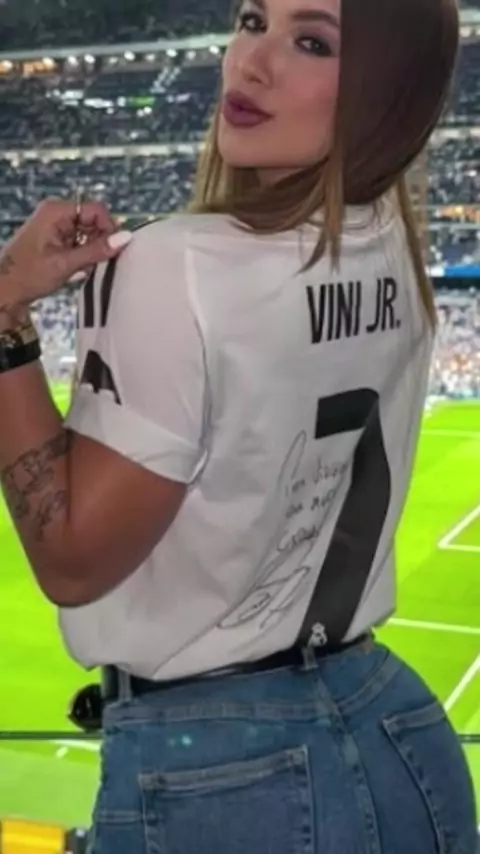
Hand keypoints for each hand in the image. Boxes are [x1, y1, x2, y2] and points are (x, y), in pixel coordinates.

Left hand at [0, 198, 132, 310]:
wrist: (4, 291)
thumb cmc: (28, 275)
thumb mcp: (65, 264)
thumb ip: (96, 250)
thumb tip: (126, 238)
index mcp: (56, 211)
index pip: (96, 210)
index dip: (108, 228)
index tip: (111, 251)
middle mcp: (57, 214)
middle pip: (94, 222)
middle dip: (100, 242)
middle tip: (96, 263)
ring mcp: (56, 227)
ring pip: (89, 235)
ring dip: (92, 252)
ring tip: (83, 269)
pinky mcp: (57, 241)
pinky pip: (80, 244)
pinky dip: (84, 257)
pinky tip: (78, 270)